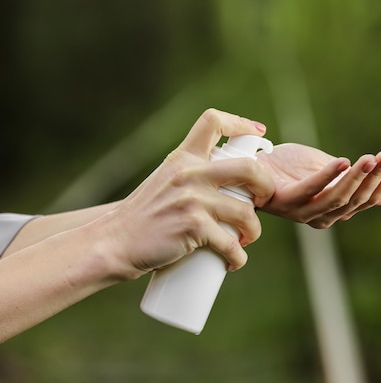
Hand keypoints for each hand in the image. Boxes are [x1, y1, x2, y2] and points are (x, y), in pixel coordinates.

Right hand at [102, 109, 274, 276]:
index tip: (258, 134)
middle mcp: (189, 173)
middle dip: (266, 186)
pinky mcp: (193, 227)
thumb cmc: (143, 217)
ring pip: (246, 213)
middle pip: (249, 168)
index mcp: (182, 157)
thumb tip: (229, 184)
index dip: (240, 122)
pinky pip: (231, 244)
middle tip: (262, 201)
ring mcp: (192, 200)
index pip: (212, 121)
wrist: (113, 243)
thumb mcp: (165, 181)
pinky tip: (234, 261)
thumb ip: (191, 176)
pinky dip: (238, 258)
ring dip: (253, 231)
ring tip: (245, 239)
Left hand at [257, 143, 380, 227]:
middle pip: (357, 199)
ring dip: (358, 177)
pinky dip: (330, 176)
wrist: (254, 164)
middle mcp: (323, 216)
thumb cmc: (290, 167)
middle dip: (376, 178)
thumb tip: (380, 179)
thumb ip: (348, 176)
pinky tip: (344, 161)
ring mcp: (305, 212)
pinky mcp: (288, 203)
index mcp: (336, 210)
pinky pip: (313, 190)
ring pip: (339, 197)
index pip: (367, 199)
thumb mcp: (326, 169)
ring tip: (372, 159)